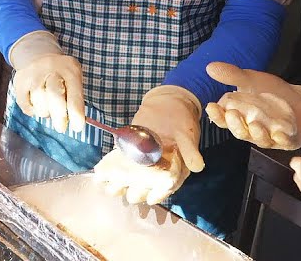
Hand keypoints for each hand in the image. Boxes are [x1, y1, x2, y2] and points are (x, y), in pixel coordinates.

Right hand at [9, 31, 84, 133]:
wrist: (38, 55)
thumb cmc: (60, 74)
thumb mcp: (72, 78)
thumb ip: (73, 98)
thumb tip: (73, 123)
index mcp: (70, 69)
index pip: (74, 94)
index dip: (76, 114)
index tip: (77, 128)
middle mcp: (51, 68)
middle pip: (54, 96)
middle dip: (59, 116)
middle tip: (61, 127)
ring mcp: (34, 73)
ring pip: (39, 102)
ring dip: (45, 111)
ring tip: (48, 108)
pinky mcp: (20, 80)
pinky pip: (25, 104)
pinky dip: (32, 110)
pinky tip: (36, 105)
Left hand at [94, 85, 203, 205]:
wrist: (170, 103)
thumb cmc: (181, 121)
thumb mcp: (187, 135)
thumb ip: (190, 151)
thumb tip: (198, 167)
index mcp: (175, 171)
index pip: (165, 189)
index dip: (156, 195)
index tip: (149, 197)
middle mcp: (159, 171)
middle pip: (145, 189)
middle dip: (136, 192)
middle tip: (126, 190)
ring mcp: (144, 163)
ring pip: (131, 181)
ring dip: (121, 186)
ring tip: (112, 187)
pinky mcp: (132, 153)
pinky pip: (121, 166)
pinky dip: (111, 171)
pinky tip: (102, 175)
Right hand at [204, 62, 300, 149]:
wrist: (300, 100)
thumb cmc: (271, 93)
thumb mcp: (252, 80)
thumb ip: (233, 76)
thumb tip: (210, 67)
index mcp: (241, 118)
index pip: (225, 119)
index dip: (217, 115)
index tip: (211, 106)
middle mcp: (253, 130)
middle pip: (241, 131)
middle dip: (236, 125)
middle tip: (232, 114)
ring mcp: (271, 137)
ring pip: (261, 139)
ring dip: (257, 133)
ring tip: (254, 124)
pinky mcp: (289, 140)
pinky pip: (285, 142)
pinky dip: (282, 139)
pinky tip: (279, 134)